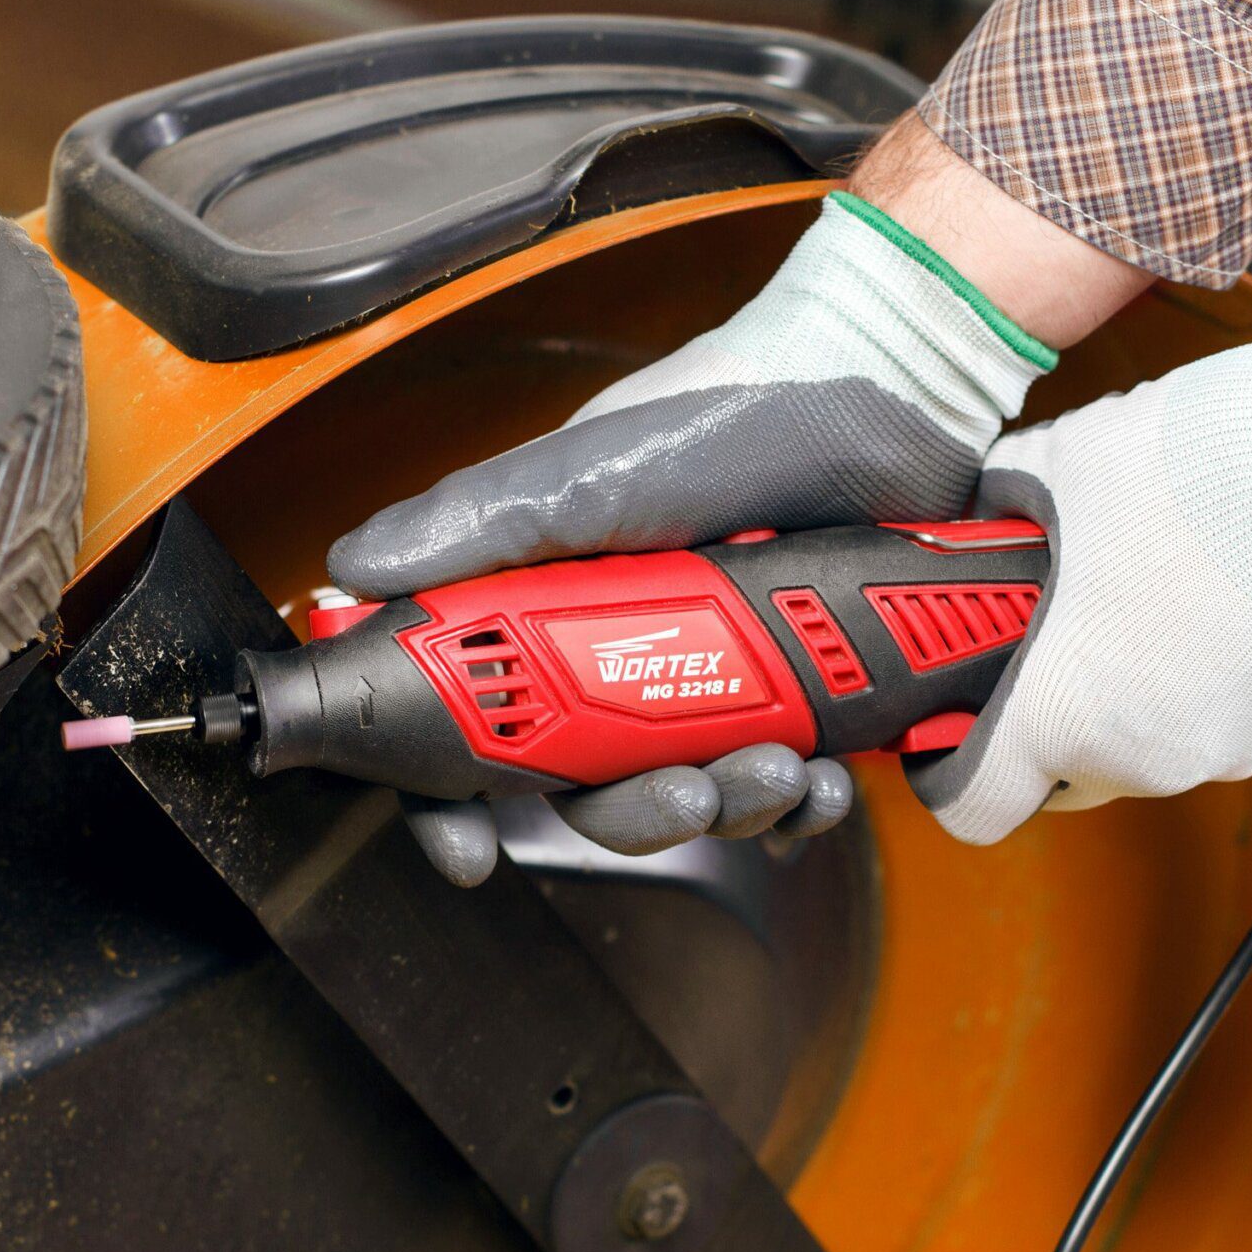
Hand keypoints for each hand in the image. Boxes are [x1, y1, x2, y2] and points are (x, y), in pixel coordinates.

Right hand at [331, 187, 1055, 882]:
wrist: (896, 402)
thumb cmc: (737, 413)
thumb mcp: (599, 468)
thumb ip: (484, 523)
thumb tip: (355, 570)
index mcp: (544, 607)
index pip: (466, 721)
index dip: (451, 798)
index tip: (470, 850)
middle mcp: (614, 654)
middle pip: (583, 788)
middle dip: (636, 811)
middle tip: (687, 795)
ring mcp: (706, 681)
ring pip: (687, 796)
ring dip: (734, 803)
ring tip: (785, 767)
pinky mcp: (793, 699)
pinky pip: (781, 791)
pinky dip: (804, 800)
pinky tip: (827, 775)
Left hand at [913, 287, 1251, 841]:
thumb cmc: (1223, 466)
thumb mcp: (1059, 468)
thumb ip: (997, 514)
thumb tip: (976, 517)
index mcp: (1067, 713)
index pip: (972, 805)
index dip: (946, 764)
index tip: (947, 718)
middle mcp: (1146, 755)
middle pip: (1054, 776)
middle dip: (1033, 716)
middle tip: (1030, 641)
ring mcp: (1224, 745)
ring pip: (1132, 746)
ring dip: (1111, 689)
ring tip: (1118, 596)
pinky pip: (1201, 718)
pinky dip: (1178, 675)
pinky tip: (1186, 595)